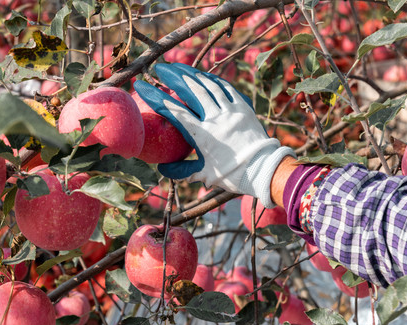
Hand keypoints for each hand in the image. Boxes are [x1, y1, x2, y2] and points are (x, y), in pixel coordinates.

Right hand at [133, 63, 295, 207]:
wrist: (264, 170)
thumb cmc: (232, 175)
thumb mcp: (204, 175)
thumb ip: (181, 171)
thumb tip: (161, 168)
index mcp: (203, 135)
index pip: (174, 111)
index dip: (156, 97)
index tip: (142, 86)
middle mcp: (216, 118)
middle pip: (191, 91)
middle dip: (173, 77)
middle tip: (159, 68)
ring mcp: (231, 111)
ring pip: (208, 86)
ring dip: (192, 74)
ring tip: (178, 67)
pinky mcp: (243, 108)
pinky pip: (226, 89)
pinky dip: (213, 81)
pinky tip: (204, 76)